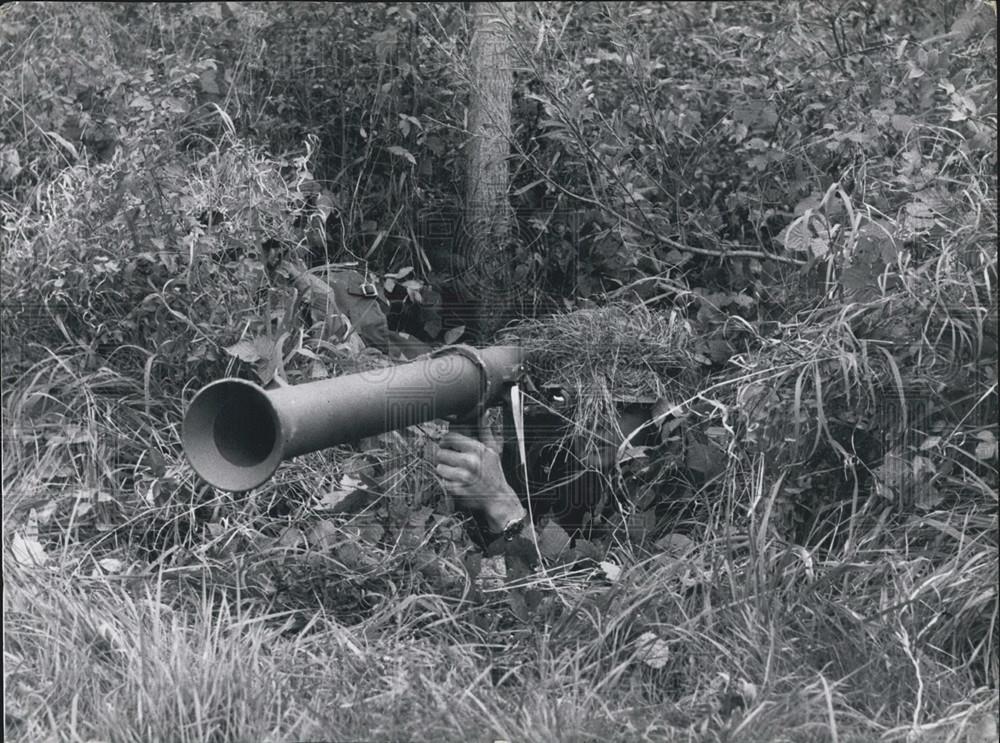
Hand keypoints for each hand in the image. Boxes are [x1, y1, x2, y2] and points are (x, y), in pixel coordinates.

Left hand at [434, 417, 524, 532]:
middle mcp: (469, 462)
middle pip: (440, 452)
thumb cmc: (494, 473)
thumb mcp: (493, 449)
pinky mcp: (457, 490)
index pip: (449, 437)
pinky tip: (456, 481)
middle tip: (452, 460)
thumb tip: (484, 413)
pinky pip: (441, 481)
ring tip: (455, 471)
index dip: (447, 440)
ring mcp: (462, 477)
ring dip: (444, 469)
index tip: (449, 445)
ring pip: (438, 467)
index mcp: (476, 449)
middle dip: (444, 456)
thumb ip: (485, 430)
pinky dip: (446, 481)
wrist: (498, 497)